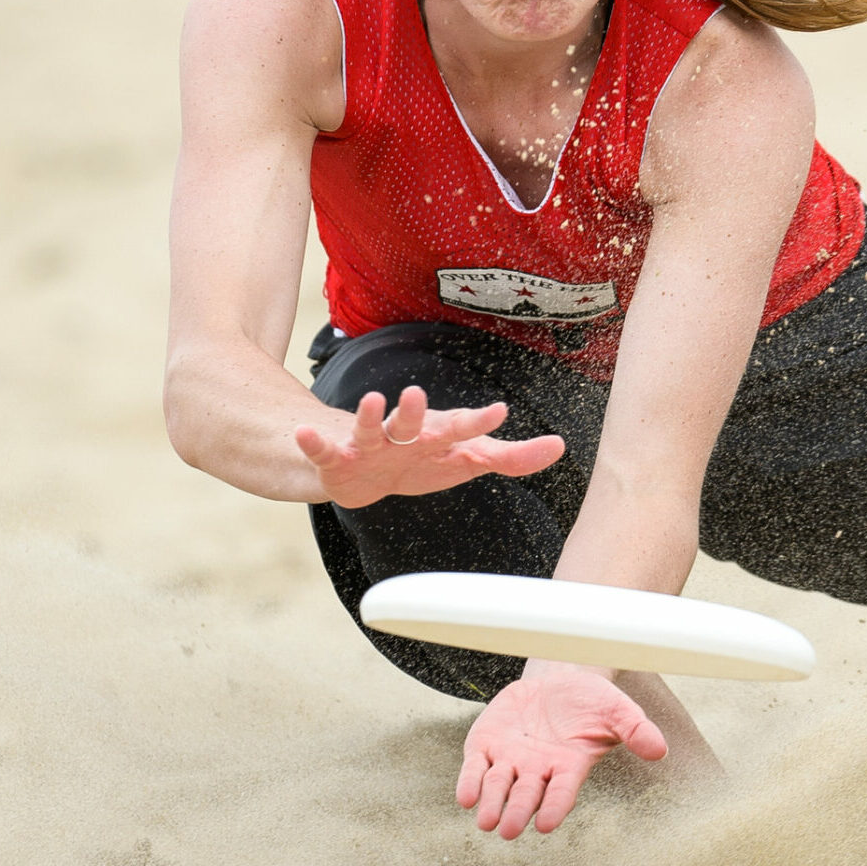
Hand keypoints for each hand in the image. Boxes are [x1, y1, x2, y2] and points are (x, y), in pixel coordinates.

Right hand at [293, 386, 564, 508]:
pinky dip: (315, 442)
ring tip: (371, 400)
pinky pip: (325, 451)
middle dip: (416, 410)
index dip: (480, 422)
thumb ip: (513, 457)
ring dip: (370, 416)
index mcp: (439, 435)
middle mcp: (406, 434)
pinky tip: (305, 433)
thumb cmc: (426, 459)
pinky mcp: (339, 461)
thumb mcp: (470, 459)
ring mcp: (371, 445)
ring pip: (372, 429)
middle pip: (415, 423)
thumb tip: (561, 446)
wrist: (369, 473)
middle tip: (418, 392)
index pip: (464, 428)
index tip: (500, 412)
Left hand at [457, 665, 671, 838]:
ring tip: (486, 821)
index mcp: (568, 768)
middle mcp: (536, 771)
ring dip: (491, 803)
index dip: (555, 807)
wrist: (558, 679)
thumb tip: (661, 751)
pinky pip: (475, 768)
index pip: (561, 793)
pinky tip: (466, 796)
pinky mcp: (485, 745)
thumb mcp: (617, 710)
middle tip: (509, 829)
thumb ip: (636, 730)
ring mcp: (509, 760)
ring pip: (497, 786)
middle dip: (517, 812)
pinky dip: (470, 782)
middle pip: (525, 796)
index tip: (548, 824)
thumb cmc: (591, 701)